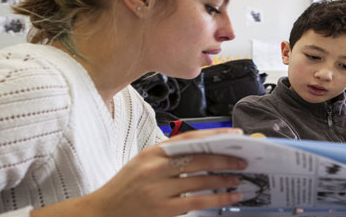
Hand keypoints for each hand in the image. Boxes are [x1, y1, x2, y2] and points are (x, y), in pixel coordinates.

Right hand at [32, 128, 246, 216]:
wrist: (102, 212)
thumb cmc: (127, 187)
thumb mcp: (145, 163)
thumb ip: (171, 157)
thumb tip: (207, 152)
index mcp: (153, 152)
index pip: (190, 138)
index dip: (215, 136)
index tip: (235, 136)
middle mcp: (155, 167)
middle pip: (199, 158)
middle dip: (225, 159)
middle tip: (243, 160)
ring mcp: (158, 189)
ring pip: (201, 180)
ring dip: (224, 179)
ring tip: (239, 179)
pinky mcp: (162, 209)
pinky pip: (197, 201)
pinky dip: (217, 199)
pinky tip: (230, 197)